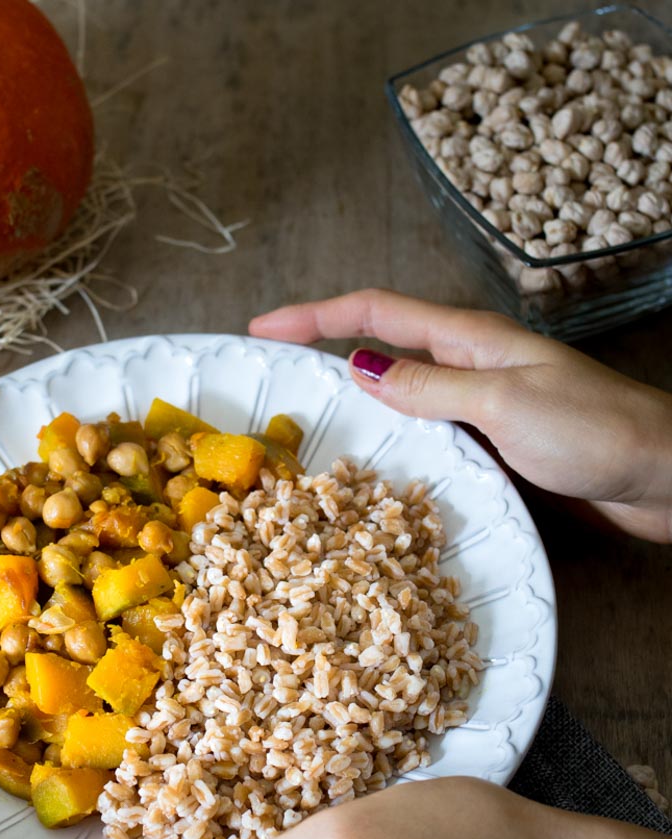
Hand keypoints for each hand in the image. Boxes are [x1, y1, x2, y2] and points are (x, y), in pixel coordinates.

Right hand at [249, 289, 671, 543]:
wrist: (662, 474)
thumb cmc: (594, 431)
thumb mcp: (502, 402)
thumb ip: (430, 386)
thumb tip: (358, 367)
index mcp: (469, 339)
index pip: (374, 311)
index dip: (314, 315)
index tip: (261, 327)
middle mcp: (470, 364)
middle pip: (381, 343)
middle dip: (322, 348)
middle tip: (271, 372)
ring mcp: (481, 402)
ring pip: (400, 391)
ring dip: (352, 398)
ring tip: (305, 419)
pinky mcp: (493, 441)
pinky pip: (424, 430)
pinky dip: (389, 438)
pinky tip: (373, 462)